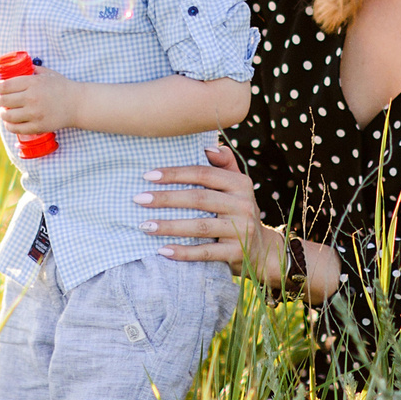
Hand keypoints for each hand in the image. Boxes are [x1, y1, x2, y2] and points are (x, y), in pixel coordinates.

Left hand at [0, 65, 82, 135]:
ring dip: (2, 113)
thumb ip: (32, 70)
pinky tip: (10, 122)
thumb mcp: (47, 73)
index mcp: (32, 83)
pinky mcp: (38, 126)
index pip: (5, 85)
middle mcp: (32, 98)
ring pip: (7, 115)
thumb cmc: (62, 87)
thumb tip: (17, 67)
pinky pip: (16, 128)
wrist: (78, 104)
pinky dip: (9, 125)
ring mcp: (34, 114)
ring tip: (4, 111)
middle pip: (3, 100)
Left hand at [133, 145, 290, 287]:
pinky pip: (206, 252)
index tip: (147, 175)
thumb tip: (207, 146)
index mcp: (240, 184)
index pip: (204, 173)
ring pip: (200, 226)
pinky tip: (162, 250)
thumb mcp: (237, 185)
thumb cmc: (238, 210)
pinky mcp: (237, 253)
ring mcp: (241, 230)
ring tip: (144, 225)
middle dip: (166, 198)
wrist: (262, 250)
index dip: (175, 173)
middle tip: (138, 199)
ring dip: (169, 226)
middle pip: (199, 199)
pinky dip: (183, 252)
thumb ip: (224, 164)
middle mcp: (243, 205)